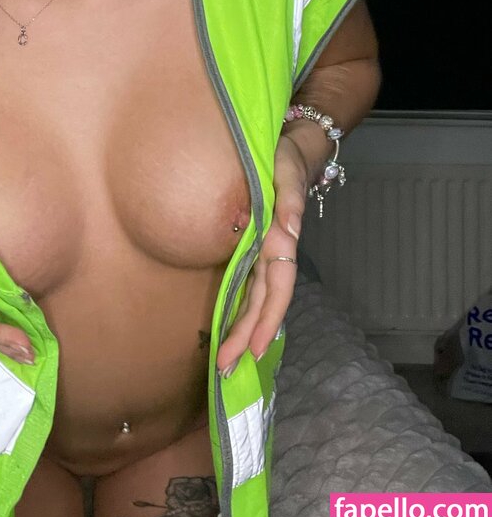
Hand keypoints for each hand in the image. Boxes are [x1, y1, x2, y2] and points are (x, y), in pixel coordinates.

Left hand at [215, 135, 307, 374]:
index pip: (277, 288)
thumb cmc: (284, 157)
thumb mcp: (286, 171)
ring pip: (256, 300)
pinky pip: (249, 286)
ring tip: (227, 362)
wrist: (290, 147)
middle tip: (226, 370)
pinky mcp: (254, 246)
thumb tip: (288, 230)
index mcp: (280, 239)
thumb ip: (288, 201)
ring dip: (245, 331)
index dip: (267, 320)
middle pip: (263, 303)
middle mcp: (274, 251)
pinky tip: (233, 330)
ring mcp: (264, 252)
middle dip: (248, 337)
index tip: (254, 349)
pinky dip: (243, 311)